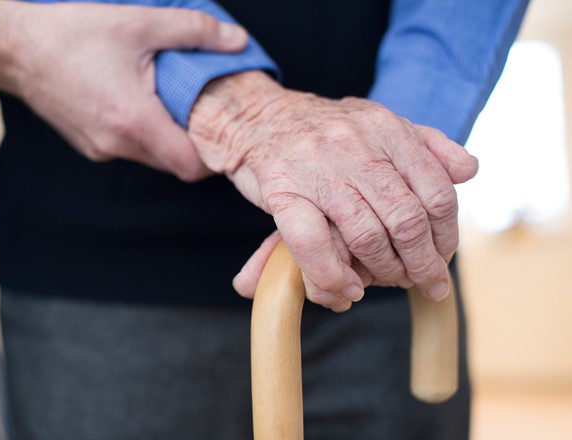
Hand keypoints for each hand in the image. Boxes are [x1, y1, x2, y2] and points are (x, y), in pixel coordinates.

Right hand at [1, 3, 248, 180]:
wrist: (13, 49)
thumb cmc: (72, 35)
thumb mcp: (139, 23)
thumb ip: (195, 31)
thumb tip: (238, 41)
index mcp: (134, 122)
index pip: (190, 167)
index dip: (214, 156)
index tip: (223, 131)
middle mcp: (116, 146)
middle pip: (173, 163)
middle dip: (192, 141)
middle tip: (202, 107)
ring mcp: (99, 150)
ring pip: (151, 156)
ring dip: (166, 135)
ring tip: (170, 98)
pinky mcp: (88, 145)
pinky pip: (128, 148)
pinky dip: (142, 132)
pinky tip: (139, 99)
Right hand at [189, 71, 477, 310]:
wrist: (257, 117)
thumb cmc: (322, 131)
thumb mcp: (378, 123)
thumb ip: (427, 144)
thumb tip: (469, 171)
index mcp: (387, 128)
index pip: (436, 190)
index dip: (446, 233)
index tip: (442, 257)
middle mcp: (357, 146)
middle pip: (407, 219)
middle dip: (424, 263)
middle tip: (427, 283)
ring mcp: (319, 170)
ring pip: (366, 236)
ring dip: (384, 272)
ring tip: (387, 284)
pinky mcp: (284, 192)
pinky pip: (314, 244)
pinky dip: (334, 275)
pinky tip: (348, 289)